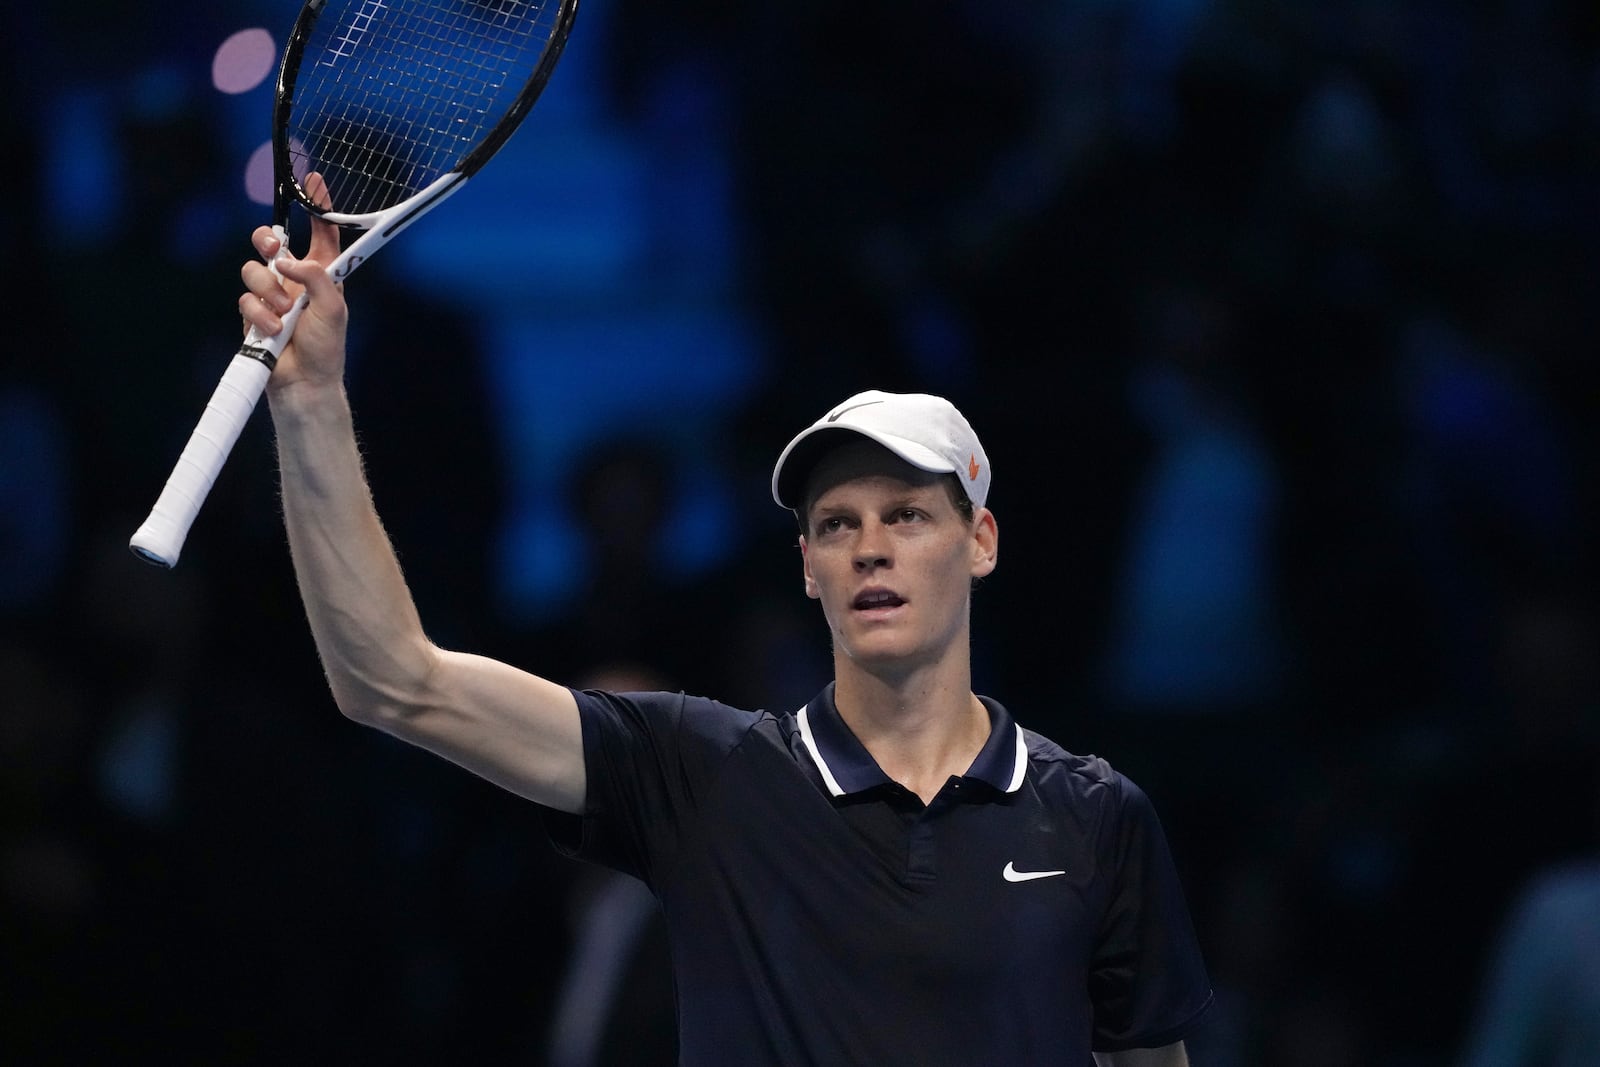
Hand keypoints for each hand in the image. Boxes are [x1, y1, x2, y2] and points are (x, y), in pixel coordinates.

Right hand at [240, 172, 348, 394]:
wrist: (304, 384)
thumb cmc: (326, 348)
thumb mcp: (333, 308)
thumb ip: (315, 277)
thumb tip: (287, 260)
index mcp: (321, 275)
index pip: (321, 234)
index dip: (318, 208)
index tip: (314, 180)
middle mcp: (294, 280)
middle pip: (270, 243)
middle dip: (265, 241)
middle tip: (271, 248)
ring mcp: (271, 296)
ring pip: (253, 270)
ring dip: (269, 291)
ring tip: (285, 315)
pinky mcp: (253, 314)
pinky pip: (246, 299)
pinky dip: (260, 314)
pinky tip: (274, 331)